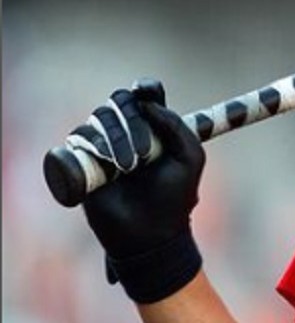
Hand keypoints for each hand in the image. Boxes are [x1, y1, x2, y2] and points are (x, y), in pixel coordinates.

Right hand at [74, 79, 206, 303]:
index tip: (144, 91)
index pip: (146, 96)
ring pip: (100, 118)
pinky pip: (78, 139)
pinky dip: (91, 145)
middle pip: (121, 102)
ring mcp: (104, 146)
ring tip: (129, 167)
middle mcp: (128, 132)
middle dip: (133, 121)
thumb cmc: (174, 196)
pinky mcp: (83, 163)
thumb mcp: (189, 157)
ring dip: (116, 138)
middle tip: (145, 153)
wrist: (149, 233)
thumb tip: (147, 102)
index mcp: (155, 127)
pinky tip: (108, 164)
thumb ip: (175, 125)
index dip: (145, 89)